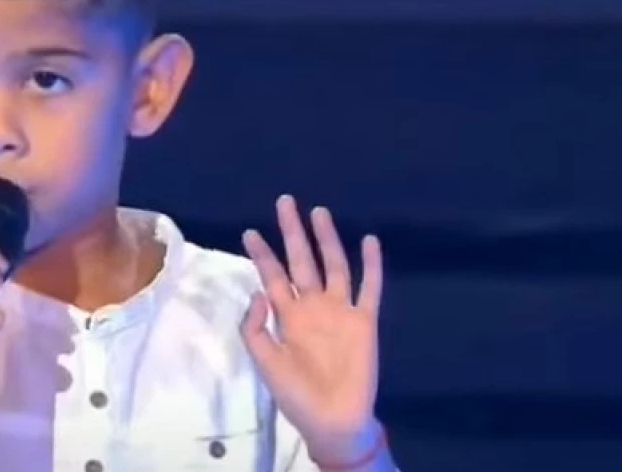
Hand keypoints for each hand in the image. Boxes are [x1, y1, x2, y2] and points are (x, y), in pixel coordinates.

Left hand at [241, 195, 383, 462]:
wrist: (333, 420)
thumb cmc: (296, 394)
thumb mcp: (265, 362)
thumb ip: (256, 329)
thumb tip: (258, 292)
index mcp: (287, 316)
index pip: (272, 276)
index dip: (262, 255)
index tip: (249, 231)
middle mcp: (313, 306)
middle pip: (301, 261)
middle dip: (292, 232)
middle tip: (284, 202)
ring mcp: (340, 311)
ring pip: (334, 265)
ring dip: (327, 240)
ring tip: (320, 212)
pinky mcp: (364, 321)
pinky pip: (370, 288)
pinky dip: (372, 265)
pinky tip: (370, 241)